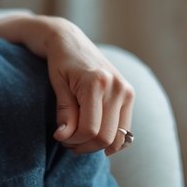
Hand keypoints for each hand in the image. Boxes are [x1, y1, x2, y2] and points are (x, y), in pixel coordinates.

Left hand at [42, 17, 134, 155]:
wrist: (70, 40)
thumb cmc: (59, 62)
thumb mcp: (57, 85)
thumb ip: (64, 112)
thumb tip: (64, 137)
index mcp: (97, 83)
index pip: (90, 129)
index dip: (74, 140)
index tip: (59, 138)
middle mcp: (117, 87)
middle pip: (106, 137)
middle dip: (85, 145)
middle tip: (67, 142)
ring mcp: (127, 91)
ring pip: (118, 136)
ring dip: (97, 145)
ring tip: (78, 138)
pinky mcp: (130, 94)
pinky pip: (124, 128)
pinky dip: (110, 138)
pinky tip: (93, 136)